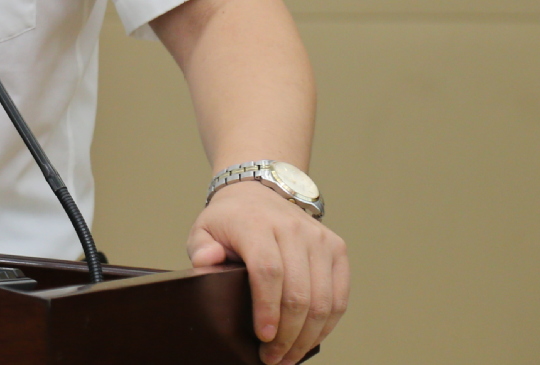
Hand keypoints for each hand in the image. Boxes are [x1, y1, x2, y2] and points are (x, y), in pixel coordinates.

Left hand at [188, 180, 348, 364]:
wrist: (259, 192)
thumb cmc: (229, 221)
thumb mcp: (204, 229)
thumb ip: (200, 248)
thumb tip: (207, 262)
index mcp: (256, 224)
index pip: (268, 271)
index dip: (267, 308)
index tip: (263, 337)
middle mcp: (292, 229)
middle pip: (299, 292)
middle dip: (288, 334)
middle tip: (273, 358)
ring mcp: (318, 238)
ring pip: (323, 299)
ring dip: (308, 336)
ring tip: (289, 355)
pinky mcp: (337, 248)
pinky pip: (339, 296)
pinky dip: (327, 324)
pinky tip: (310, 339)